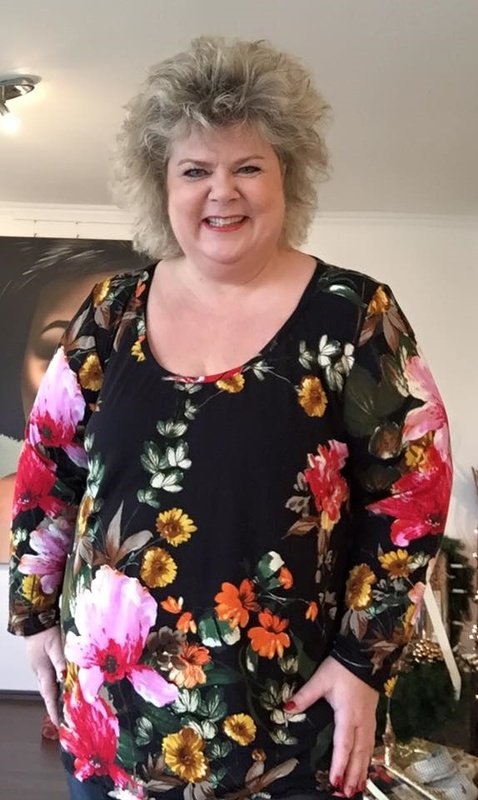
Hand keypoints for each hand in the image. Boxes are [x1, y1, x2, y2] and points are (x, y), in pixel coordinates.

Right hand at [25, 626, 65, 727]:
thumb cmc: (45, 633)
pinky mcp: (45, 664)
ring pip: (51, 687)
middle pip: (49, 694)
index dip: (54, 710)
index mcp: (42, 672)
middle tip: (64, 719)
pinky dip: (58, 685)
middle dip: (56, 707)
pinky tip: (65, 687)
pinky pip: (52, 679)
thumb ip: (60, 662)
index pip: (49, 695)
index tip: (58, 723)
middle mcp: (41, 673)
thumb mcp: (55, 647)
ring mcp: (42, 669)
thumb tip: (65, 676)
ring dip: (57, 697)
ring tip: (66, 707)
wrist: (36, 622)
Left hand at [284, 656, 377, 796]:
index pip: (343, 744)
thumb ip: (304, 696)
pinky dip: (367, 759)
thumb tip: (286, 708)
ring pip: (366, 751)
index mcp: (348, 715)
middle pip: (357, 754)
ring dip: (361, 771)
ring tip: (356, 789)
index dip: (339, 764)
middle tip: (346, 794)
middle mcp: (361, 722)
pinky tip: (365, 769)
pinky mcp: (371, 719)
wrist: (364, 656)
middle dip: (351, 775)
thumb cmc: (341, 669)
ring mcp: (369, 721)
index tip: (334, 781)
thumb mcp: (321, 679)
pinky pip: (371, 744)